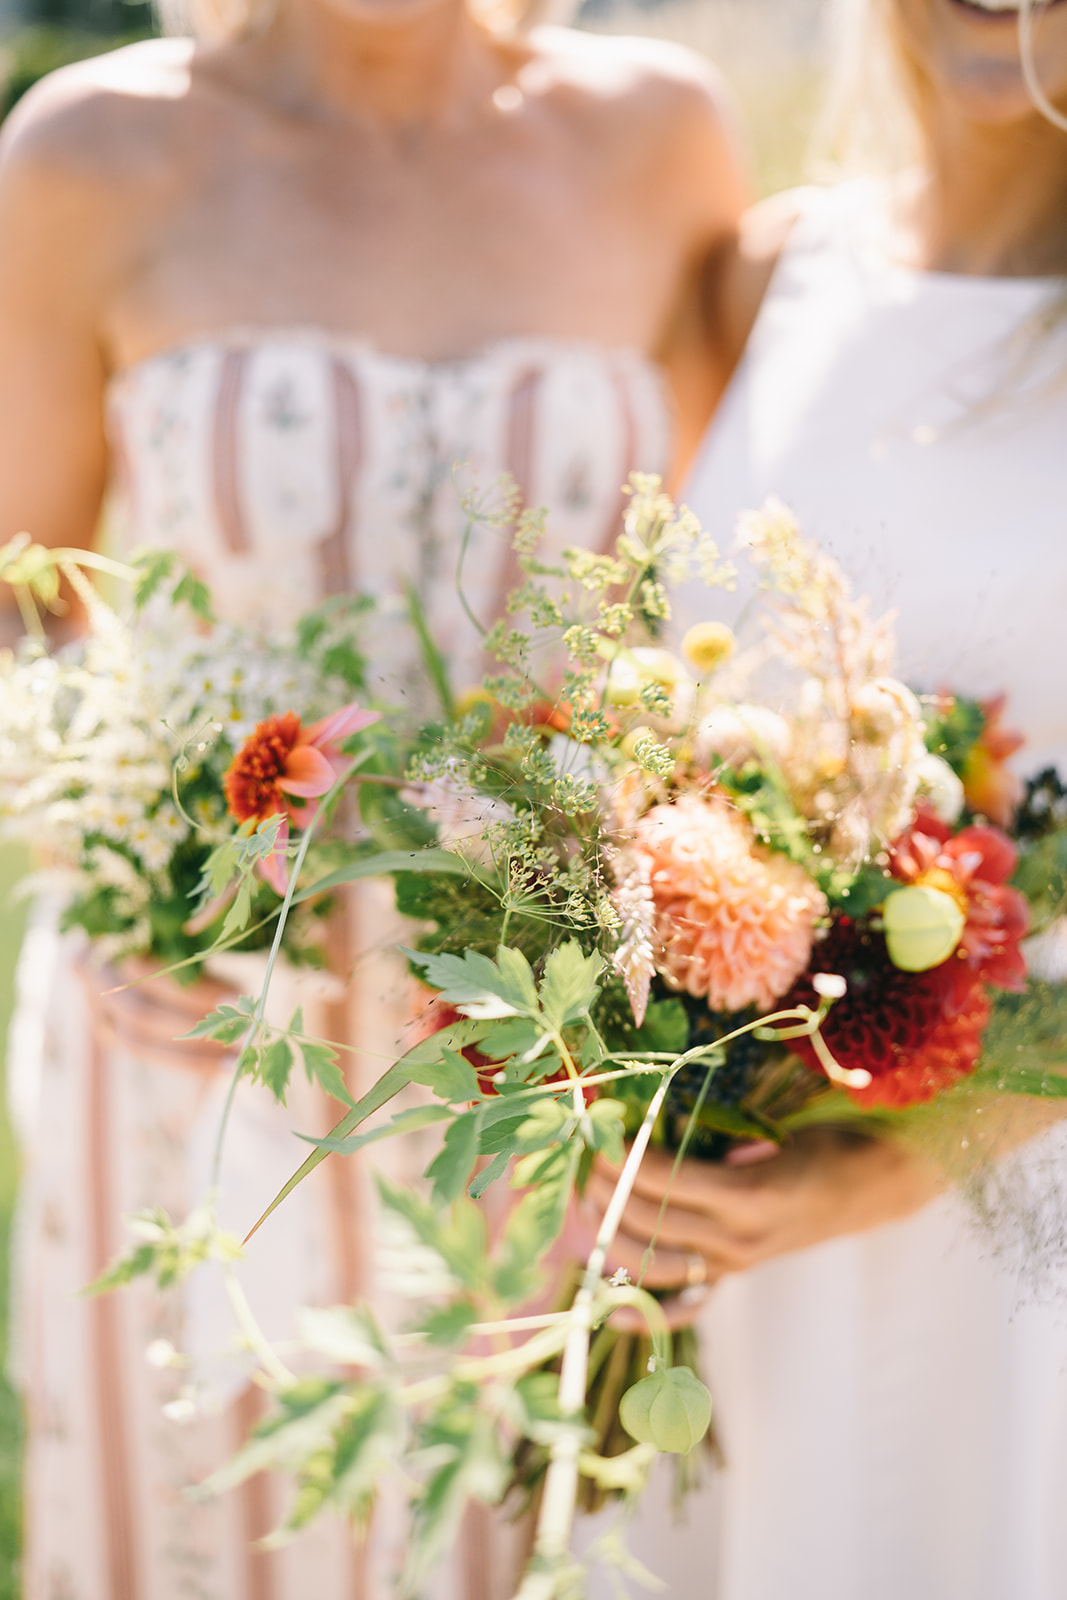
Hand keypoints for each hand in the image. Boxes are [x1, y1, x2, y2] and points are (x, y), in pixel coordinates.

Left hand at [584, 1130, 943, 1285]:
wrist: (870, 1189)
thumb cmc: (821, 1147)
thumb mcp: (774, 1134)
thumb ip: (720, 1139)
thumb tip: (654, 1128)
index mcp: (748, 1196)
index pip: (667, 1181)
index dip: (627, 1158)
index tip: (601, 1132)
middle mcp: (737, 1240)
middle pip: (652, 1220)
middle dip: (608, 1189)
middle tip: (583, 1157)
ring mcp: (733, 1263)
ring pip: (655, 1262)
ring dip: (610, 1234)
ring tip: (586, 1200)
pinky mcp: (733, 1274)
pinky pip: (685, 1303)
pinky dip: (648, 1313)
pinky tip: (615, 1315)